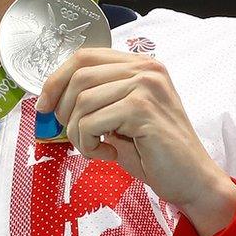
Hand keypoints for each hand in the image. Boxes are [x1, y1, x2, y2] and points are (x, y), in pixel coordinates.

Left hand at [35, 47, 235, 235]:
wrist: (191, 179)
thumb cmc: (154, 153)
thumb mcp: (119, 119)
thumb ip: (94, 102)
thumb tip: (50, 102)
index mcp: (139, 65)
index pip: (85, 56)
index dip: (56, 80)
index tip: (44, 106)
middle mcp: (145, 69)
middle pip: (79, 76)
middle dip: (63, 110)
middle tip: (73, 136)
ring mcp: (146, 86)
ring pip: (82, 102)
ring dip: (77, 133)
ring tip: (95, 148)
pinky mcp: (142, 109)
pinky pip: (91, 122)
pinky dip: (89, 144)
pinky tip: (108, 153)